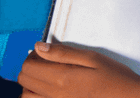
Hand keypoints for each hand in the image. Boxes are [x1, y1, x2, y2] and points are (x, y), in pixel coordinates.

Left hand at [18, 42, 139, 97]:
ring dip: (31, 84)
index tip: (44, 52)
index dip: (32, 56)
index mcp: (62, 78)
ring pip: (26, 96)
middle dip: (30, 68)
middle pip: (24, 80)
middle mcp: (55, 95)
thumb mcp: (92, 58)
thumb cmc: (115, 78)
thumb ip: (63, 53)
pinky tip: (49, 89)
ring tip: (46, 76)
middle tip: (46, 61)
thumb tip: (39, 47)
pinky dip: (36, 96)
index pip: (28, 66)